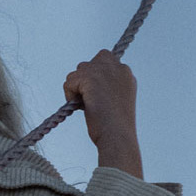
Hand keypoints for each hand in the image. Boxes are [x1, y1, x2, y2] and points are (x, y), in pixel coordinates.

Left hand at [62, 51, 142, 178]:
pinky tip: (82, 106)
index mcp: (126, 74)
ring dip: (76, 89)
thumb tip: (87, 84)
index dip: (95, 75)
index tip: (96, 94)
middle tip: (91, 100)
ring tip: (89, 106)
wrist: (117, 136)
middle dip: (83, 81)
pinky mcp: (91, 76)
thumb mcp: (116, 101)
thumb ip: (107, 87)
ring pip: (77, 72)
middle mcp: (118, 68)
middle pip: (88, 64)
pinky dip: (70, 95)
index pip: (105, 59)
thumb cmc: (115, 127)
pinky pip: (70, 81)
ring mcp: (105, 70)